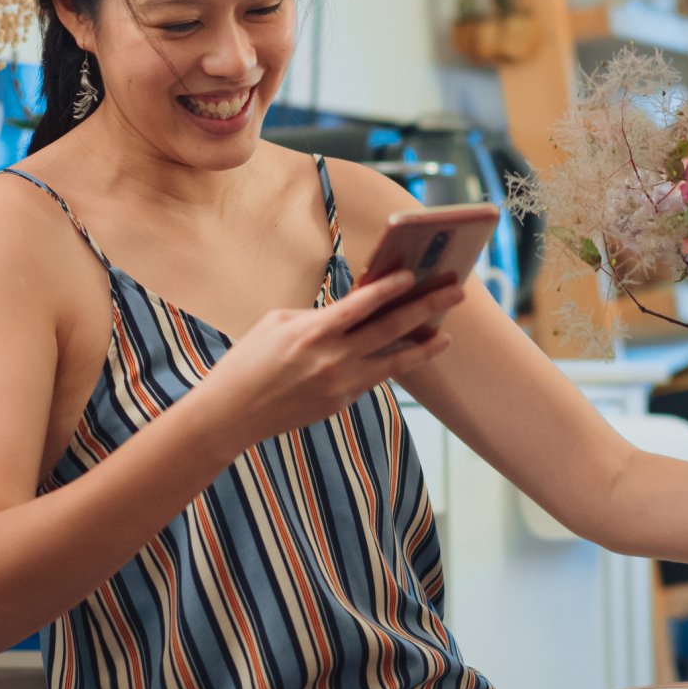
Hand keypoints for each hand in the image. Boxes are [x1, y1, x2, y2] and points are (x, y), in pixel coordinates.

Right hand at [187, 271, 462, 449]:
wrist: (232, 413)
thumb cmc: (250, 360)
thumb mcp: (277, 323)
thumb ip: (319, 315)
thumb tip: (354, 307)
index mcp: (313, 331)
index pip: (361, 304)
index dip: (390, 288)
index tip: (414, 274)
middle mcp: (332, 358)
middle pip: (390, 329)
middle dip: (426, 308)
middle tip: (455, 292)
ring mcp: (340, 384)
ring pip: (394, 363)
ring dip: (423, 346)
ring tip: (446, 335)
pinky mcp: (341, 402)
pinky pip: (372, 378)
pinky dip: (391, 364)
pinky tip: (408, 353)